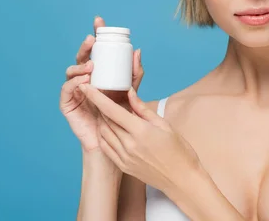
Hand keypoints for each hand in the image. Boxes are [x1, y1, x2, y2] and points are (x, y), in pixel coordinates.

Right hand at [60, 16, 144, 154]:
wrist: (112, 140)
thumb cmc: (119, 114)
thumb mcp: (130, 91)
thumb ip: (134, 73)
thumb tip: (137, 50)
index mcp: (97, 72)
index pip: (95, 50)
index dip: (95, 34)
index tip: (99, 21)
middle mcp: (83, 78)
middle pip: (81, 57)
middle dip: (85, 46)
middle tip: (92, 40)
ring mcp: (74, 90)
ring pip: (71, 71)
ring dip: (80, 65)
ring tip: (92, 66)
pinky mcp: (67, 103)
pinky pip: (67, 90)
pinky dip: (74, 83)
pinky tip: (83, 80)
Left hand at [78, 83, 201, 193]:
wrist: (182, 180)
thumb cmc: (179, 151)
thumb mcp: (164, 125)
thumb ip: (142, 109)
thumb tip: (129, 93)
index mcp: (140, 131)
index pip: (112, 110)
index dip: (96, 97)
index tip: (86, 87)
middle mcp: (129, 145)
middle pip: (106, 120)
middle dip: (99, 106)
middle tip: (98, 95)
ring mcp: (124, 157)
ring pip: (104, 133)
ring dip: (101, 120)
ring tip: (104, 111)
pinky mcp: (123, 166)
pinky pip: (106, 148)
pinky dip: (104, 135)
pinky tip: (108, 129)